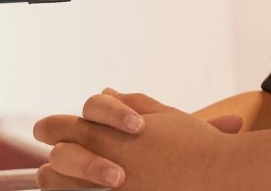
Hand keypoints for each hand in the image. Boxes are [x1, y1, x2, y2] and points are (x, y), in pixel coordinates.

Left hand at [34, 90, 243, 188]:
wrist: (217, 175)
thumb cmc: (195, 144)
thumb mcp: (164, 116)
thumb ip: (131, 102)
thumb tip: (106, 90)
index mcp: (105, 132)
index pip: (55, 126)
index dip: (53, 128)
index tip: (61, 132)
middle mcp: (97, 157)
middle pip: (53, 155)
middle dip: (56, 153)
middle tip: (66, 156)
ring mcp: (101, 185)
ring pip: (54, 181)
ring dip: (60, 178)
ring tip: (70, 179)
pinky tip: (91, 189)